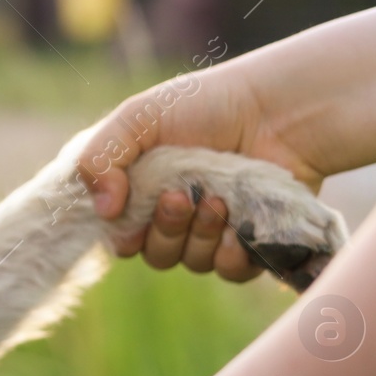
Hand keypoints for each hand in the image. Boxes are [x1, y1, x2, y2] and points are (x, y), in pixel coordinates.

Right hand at [78, 66, 325, 280]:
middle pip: (155, 254)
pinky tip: (240, 224)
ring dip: (200, 235)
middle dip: (166, 230)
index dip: (124, 232)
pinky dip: (231, 253)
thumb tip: (103, 211)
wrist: (276, 109)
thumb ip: (98, 158)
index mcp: (141, 190)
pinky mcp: (251, 242)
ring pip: (193, 262)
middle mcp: (175, 215)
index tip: (133, 208)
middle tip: (182, 197)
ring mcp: (213, 231)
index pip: (119, 235)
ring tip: (219, 199)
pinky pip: (230, 271)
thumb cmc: (204, 105)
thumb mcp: (136, 117)